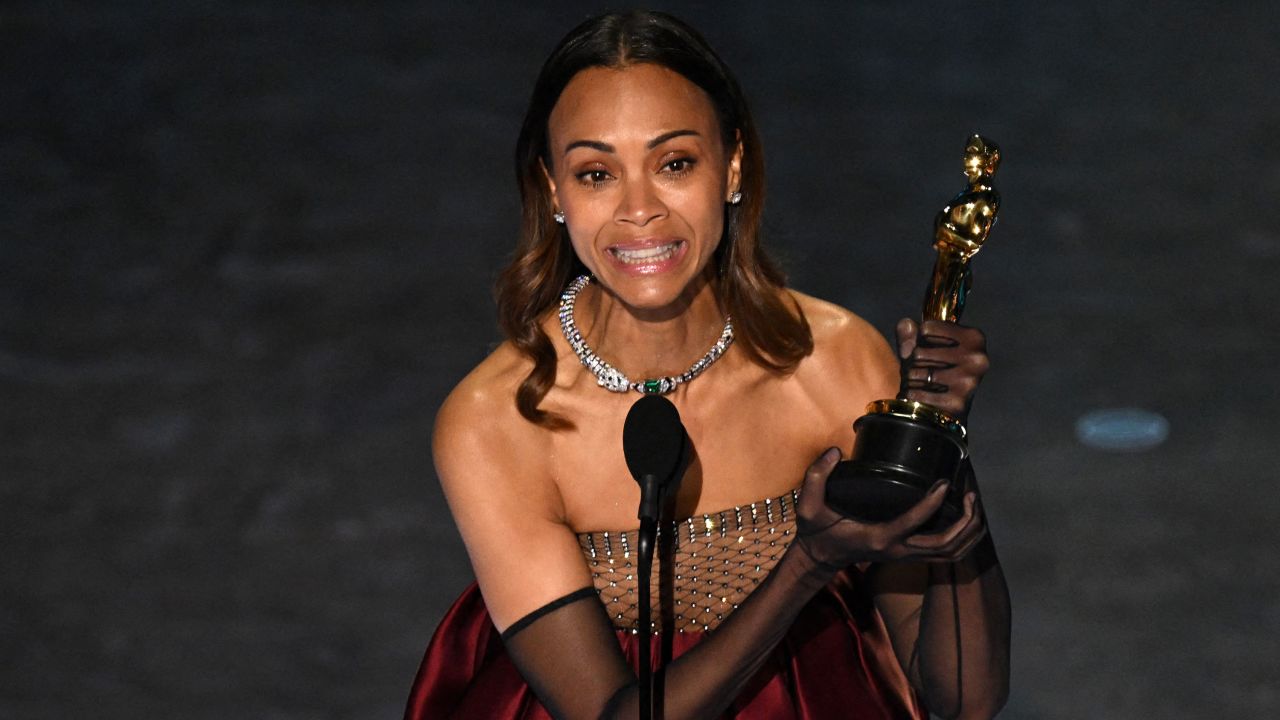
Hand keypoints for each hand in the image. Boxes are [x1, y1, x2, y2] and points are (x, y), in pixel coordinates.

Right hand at [794, 448, 986, 569]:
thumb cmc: (817, 530)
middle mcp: (898, 551)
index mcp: (878, 538)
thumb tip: (834, 452)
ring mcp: (906, 556)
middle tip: (969, 493)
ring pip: (952, 553)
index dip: (933, 503)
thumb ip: (815, 477)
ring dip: (970, 531)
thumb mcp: (807, 506)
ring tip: (973, 502)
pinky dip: (964, 538)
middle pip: (946, 545)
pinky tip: (965, 515)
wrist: (820, 557)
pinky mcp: (910, 554)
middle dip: (965, 521)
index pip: (914, 523)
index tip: (944, 482)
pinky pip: (948, 553)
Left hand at [895, 318, 988, 420]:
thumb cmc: (935, 369)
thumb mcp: (924, 344)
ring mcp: (969, 381)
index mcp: (974, 337)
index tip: (927, 348)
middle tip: (920, 369)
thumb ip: (908, 331)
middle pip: (918, 352)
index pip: (925, 329)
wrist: (947, 409)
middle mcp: (977, 358)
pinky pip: (917, 394)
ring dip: (909, 379)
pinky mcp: (957, 403)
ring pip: (916, 373)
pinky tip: (919, 395)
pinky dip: (910, 395)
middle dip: (911, 362)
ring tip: (919, 382)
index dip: (919, 339)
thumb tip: (907, 339)